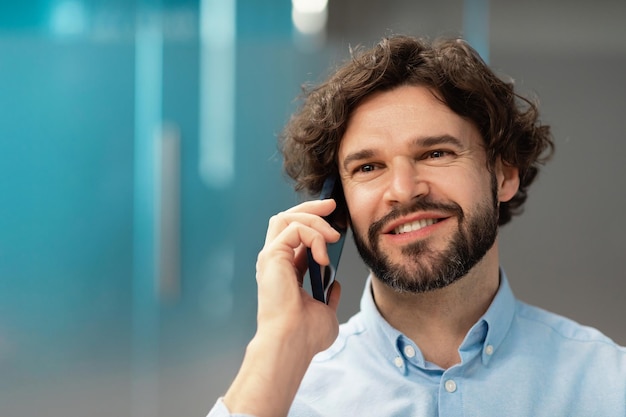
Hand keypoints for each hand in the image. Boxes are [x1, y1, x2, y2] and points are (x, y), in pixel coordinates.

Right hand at [222, 199, 341, 416]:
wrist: (293, 342)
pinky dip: (314, 236)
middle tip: (332, 207)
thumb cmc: (305, 335)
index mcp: (284, 272)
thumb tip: (335, 285)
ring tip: (333, 236)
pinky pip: (295, 229)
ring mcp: (271, 257)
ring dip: (314, 220)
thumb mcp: (325, 311)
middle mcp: (274, 261)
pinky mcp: (272, 255)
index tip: (335, 220)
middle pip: (286, 218)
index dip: (313, 223)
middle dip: (311, 208)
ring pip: (287, 217)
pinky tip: (323, 257)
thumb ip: (329, 296)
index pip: (294, 235)